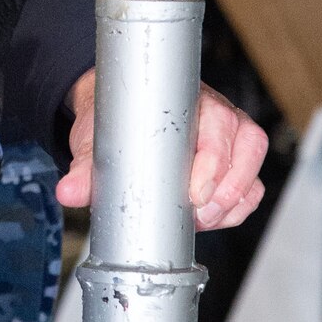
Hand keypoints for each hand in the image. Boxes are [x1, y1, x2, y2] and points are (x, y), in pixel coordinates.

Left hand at [57, 72, 266, 228]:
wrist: (115, 115)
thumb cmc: (114, 120)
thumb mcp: (97, 137)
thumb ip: (86, 166)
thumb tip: (69, 192)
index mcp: (189, 100)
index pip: (219, 125)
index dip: (213, 164)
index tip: (195, 195)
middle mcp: (217, 116)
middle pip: (245, 149)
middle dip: (225, 190)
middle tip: (197, 215)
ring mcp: (229, 140)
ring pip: (252, 171)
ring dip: (233, 202)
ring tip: (202, 220)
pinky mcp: (231, 164)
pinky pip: (250, 188)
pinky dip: (237, 208)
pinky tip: (212, 220)